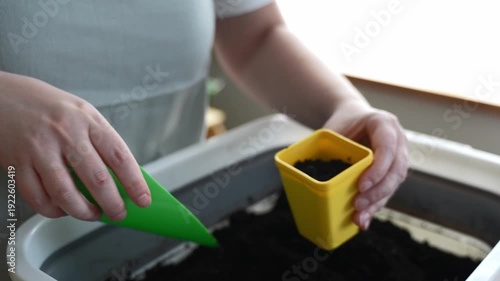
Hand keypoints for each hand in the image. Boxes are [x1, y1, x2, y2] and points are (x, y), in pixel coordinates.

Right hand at [0, 72, 150, 220]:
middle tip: (119, 213)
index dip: (135, 182)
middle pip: (97, 178)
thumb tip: (121, 178)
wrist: (2, 95)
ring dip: (84, 211)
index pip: (119, 156)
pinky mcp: (17, 163)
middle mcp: (65, 133)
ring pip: (66, 193)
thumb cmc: (49, 107)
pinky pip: (38, 197)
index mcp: (87, 119)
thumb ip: (100, 142)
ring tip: (93, 214)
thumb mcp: (82, 113)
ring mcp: (39, 149)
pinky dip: (54, 210)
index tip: (143, 199)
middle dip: (113, 203)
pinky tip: (63, 209)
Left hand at [323, 100, 407, 229]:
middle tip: (357, 205)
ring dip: (377, 203)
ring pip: (394, 184)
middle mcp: (398, 140)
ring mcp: (398, 156)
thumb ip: (330, 148)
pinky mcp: (392, 172)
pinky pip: (387, 190)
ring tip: (359, 218)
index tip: (360, 186)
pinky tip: (363, 219)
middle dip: (377, 192)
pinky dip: (374, 206)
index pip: (388, 147)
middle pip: (396, 170)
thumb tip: (310, 178)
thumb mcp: (335, 128)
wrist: (354, 117)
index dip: (377, 169)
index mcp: (384, 124)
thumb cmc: (343, 123)